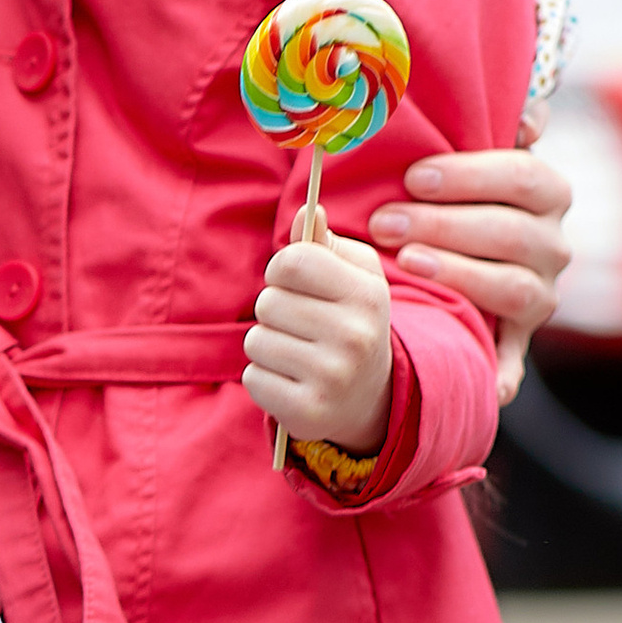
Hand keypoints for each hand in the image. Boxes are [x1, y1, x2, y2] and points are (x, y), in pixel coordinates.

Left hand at [244, 231, 393, 452]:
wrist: (368, 397)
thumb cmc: (350, 320)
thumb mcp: (350, 276)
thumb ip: (321, 243)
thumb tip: (308, 210)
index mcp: (367, 294)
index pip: (293, 261)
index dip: (281, 269)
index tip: (293, 282)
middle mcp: (355, 336)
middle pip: (268, 302)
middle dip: (273, 310)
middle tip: (300, 326)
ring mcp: (333, 378)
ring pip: (256, 340)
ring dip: (267, 344)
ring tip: (297, 353)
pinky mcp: (308, 412)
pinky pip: (253, 377)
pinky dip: (263, 377)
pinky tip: (292, 380)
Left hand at [364, 143, 570, 405]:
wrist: (465, 250)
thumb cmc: (458, 193)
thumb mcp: (478, 154)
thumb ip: (501, 128)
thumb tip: (528, 118)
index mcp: (549, 195)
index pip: (523, 178)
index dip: (469, 177)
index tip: (413, 175)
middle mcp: (554, 246)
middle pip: (512, 233)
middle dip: (445, 224)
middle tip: (385, 221)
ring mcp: (540, 296)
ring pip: (514, 288)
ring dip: (459, 274)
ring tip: (408, 263)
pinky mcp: (517, 340)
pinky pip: (513, 360)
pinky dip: (501, 374)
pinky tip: (484, 386)